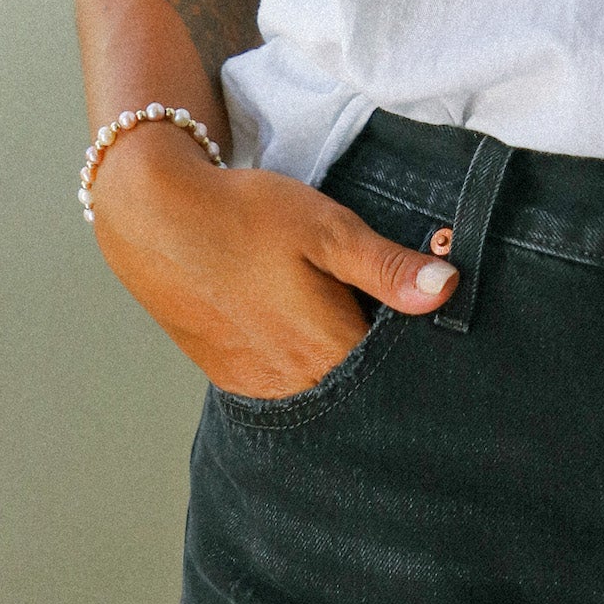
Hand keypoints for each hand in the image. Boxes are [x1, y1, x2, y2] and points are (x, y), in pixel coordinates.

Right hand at [88, 120, 458, 397]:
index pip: (397, 366)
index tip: (428, 299)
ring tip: (343, 305)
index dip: (419, 335)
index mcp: (327, 351)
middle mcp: (296, 385)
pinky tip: (306, 319)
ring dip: (344, 356)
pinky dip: (308, 359)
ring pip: (327, 385)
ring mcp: (261, 387)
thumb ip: (387, 266)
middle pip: (363, 382)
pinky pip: (291, 383)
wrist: (156, 219)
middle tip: (384, 298)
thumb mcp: (327, 228)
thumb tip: (447, 289)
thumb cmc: (247, 216)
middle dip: (383, 348)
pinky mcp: (235, 379)